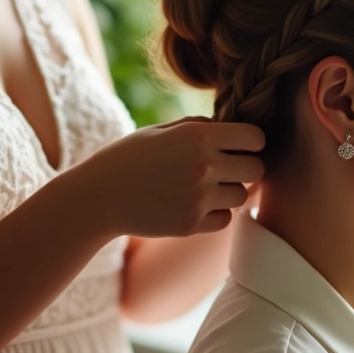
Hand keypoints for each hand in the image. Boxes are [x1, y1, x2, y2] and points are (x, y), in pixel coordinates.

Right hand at [83, 116, 264, 236]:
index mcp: (198, 136)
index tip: (239, 145)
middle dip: (245, 168)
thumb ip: (200, 127)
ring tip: (204, 186)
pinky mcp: (191, 224)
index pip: (256, 138)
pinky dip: (216, 213)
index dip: (251, 142)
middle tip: (227, 168)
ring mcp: (199, 198)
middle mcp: (203, 166)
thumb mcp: (162, 130)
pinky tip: (195, 204)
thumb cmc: (129, 157)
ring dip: (229, 192)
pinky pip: (225, 219)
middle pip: (256, 170)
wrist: (97, 197)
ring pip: (242, 196)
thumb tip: (235, 132)